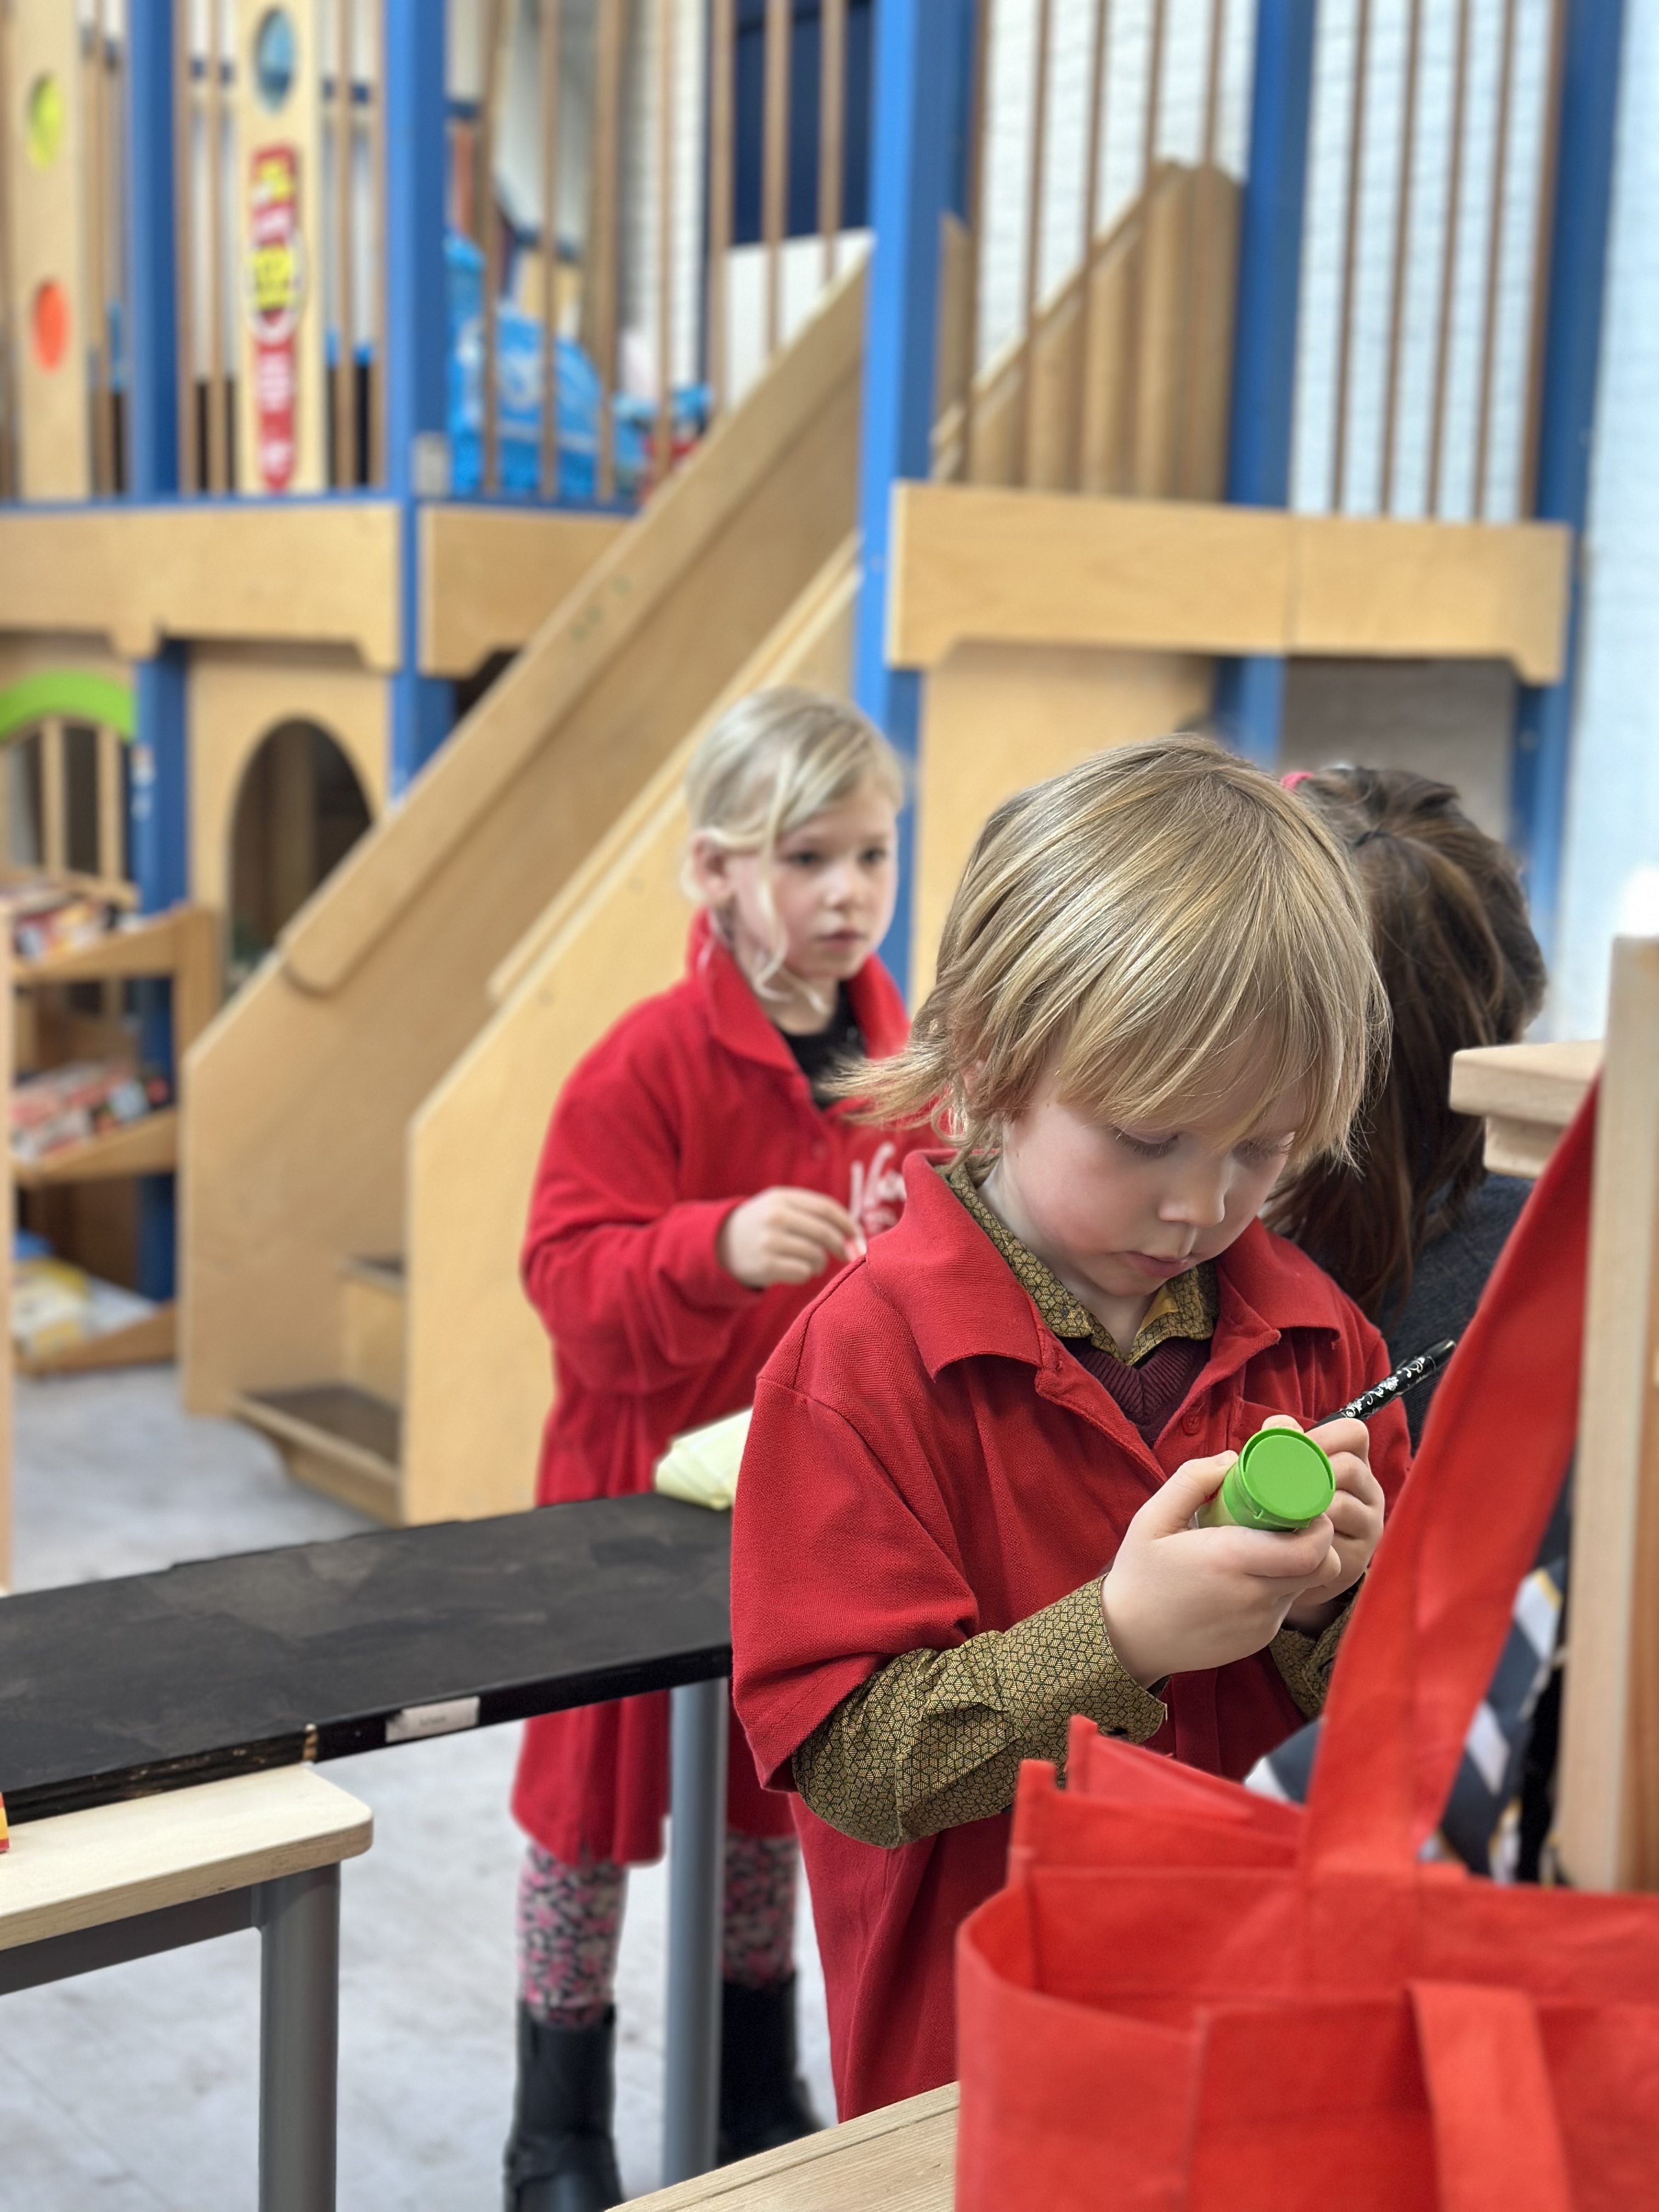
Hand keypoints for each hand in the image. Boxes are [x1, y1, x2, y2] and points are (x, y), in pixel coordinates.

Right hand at [717, 1186, 864, 1287]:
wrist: (719, 1245)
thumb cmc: (762, 1225)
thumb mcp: (780, 1206)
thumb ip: (813, 1213)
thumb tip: (854, 1236)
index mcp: (781, 1197)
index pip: (826, 1208)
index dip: (848, 1223)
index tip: (859, 1236)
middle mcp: (775, 1217)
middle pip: (825, 1233)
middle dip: (842, 1246)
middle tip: (847, 1255)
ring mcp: (769, 1242)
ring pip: (816, 1255)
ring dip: (820, 1263)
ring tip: (812, 1262)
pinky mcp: (766, 1266)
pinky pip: (803, 1273)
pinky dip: (805, 1274)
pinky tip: (794, 1269)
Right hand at [1100, 1452, 1341, 1687]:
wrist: (1128, 1640)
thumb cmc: (1140, 1575)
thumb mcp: (1152, 1518)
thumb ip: (1191, 1480)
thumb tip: (1232, 1459)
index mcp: (1230, 1560)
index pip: (1311, 1549)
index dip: (1320, 1524)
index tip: (1303, 1503)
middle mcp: (1254, 1595)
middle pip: (1323, 1567)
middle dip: (1318, 1540)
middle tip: (1291, 1520)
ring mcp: (1261, 1622)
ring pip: (1307, 1585)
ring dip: (1297, 1563)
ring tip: (1263, 1547)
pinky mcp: (1260, 1638)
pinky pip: (1285, 1604)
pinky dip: (1278, 1585)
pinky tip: (1246, 1577)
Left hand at [1281, 1413, 1384, 1631]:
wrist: (1290, 1568)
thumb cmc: (1285, 1510)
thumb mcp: (1284, 1472)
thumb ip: (1282, 1441)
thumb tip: (1278, 1425)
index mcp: (1354, 1463)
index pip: (1354, 1433)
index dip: (1322, 1436)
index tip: (1292, 1449)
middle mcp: (1369, 1492)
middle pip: (1348, 1467)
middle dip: (1308, 1473)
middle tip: (1277, 1484)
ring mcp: (1368, 1527)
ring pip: (1341, 1504)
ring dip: (1305, 1506)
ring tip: (1280, 1511)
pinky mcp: (1357, 1560)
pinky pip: (1332, 1542)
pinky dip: (1306, 1538)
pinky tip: (1290, 1539)